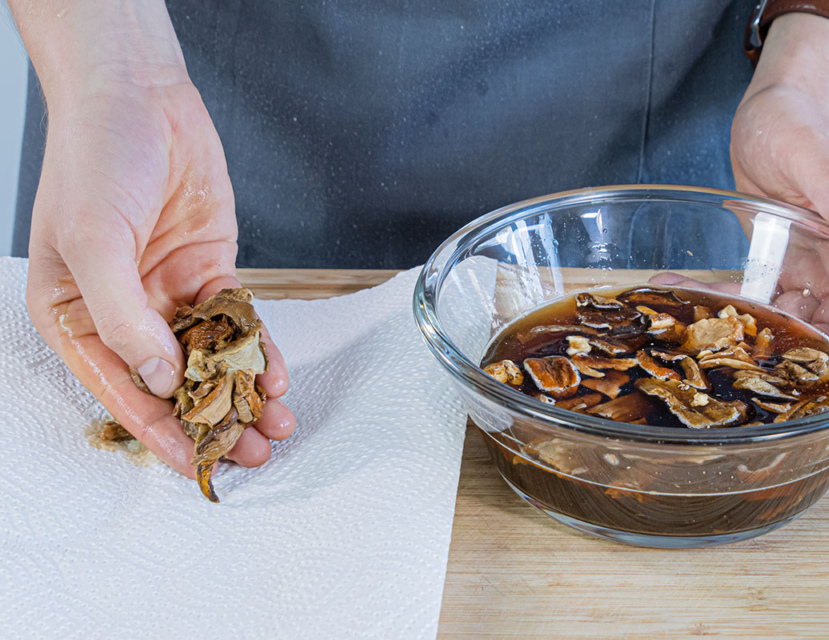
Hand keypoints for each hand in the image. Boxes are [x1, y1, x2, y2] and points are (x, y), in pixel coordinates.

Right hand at [15, 2, 294, 476]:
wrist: (139, 96)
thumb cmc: (93, 159)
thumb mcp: (91, 242)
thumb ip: (123, 317)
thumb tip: (159, 378)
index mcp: (76, 317)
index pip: (121, 390)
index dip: (160, 432)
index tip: (198, 465)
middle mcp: (124, 313)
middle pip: (173, 383)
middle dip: (213, 422)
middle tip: (252, 453)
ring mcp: (169, 293)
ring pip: (210, 360)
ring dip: (242, 395)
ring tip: (276, 427)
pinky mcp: (209, 271)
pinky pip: (237, 323)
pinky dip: (258, 351)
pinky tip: (277, 376)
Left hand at [720, 13, 828, 372]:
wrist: (777, 105)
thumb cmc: (802, 118)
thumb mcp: (813, 150)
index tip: (825, 383)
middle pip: (828, 325)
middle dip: (786, 351)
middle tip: (738, 368)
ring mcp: (815, 266)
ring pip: (789, 317)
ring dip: (748, 329)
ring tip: (696, 332)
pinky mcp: (782, 262)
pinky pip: (759, 295)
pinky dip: (725, 301)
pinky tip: (682, 298)